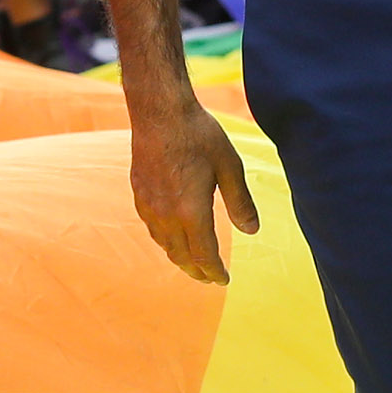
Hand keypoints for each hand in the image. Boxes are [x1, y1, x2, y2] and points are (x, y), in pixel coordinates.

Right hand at [123, 87, 259, 282]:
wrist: (160, 112)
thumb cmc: (199, 135)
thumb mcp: (229, 167)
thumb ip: (240, 202)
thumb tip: (252, 231)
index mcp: (191, 212)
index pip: (204, 255)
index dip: (215, 272)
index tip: (224, 280)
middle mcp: (166, 215)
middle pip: (181, 257)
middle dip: (197, 271)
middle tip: (210, 278)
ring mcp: (149, 206)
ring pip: (164, 245)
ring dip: (180, 258)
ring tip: (193, 263)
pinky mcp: (139, 194)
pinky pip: (152, 229)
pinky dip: (165, 241)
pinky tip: (172, 236)